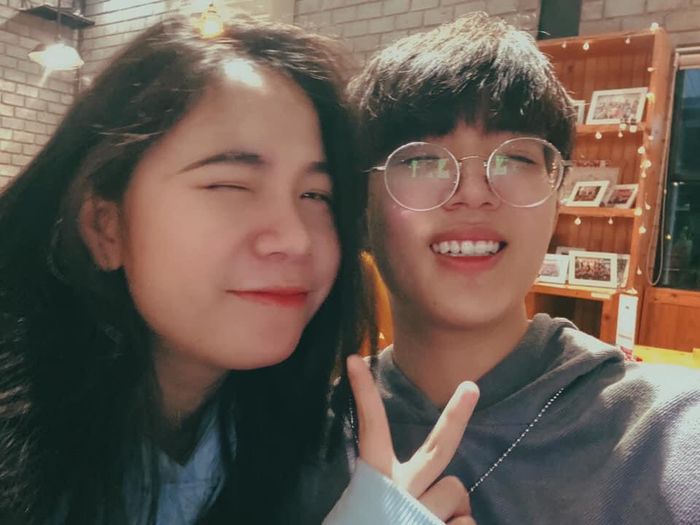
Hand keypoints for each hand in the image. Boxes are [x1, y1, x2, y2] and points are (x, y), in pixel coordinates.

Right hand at [346, 355, 478, 523]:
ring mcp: (423, 513)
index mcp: (374, 482)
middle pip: (438, 447)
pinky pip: (467, 524)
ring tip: (429, 524)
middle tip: (471, 387)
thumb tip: (448, 490)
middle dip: (456, 414)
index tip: (356, 359)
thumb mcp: (367, 506)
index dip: (363, 393)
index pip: (369, 428)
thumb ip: (395, 490)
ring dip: (450, 510)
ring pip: (457, 492)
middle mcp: (401, 492)